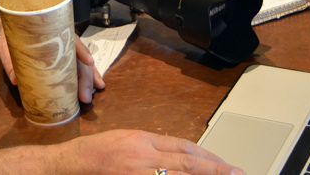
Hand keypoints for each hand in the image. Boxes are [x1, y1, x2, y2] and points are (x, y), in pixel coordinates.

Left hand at [0, 25, 105, 103]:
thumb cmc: (11, 35)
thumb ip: (9, 60)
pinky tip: (96, 86)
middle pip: (79, 56)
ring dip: (91, 77)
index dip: (81, 50)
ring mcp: (65, 49)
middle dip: (86, 76)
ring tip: (96, 91)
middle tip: (85, 96)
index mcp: (51, 32)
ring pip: (83, 61)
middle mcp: (62, 40)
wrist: (10, 28)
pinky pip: (79, 66)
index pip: (70, 38)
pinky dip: (88, 76)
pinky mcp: (64, 58)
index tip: (88, 62)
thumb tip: (15, 80)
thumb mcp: (6, 45)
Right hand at [63, 129, 244, 174]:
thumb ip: (151, 146)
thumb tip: (178, 155)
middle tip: (237, 173)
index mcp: (143, 140)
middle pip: (188, 163)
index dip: (207, 156)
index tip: (224, 163)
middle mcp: (144, 156)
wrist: (72, 165)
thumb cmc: (94, 152)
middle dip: (216, 170)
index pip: (183, 146)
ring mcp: (139, 174)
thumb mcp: (124, 138)